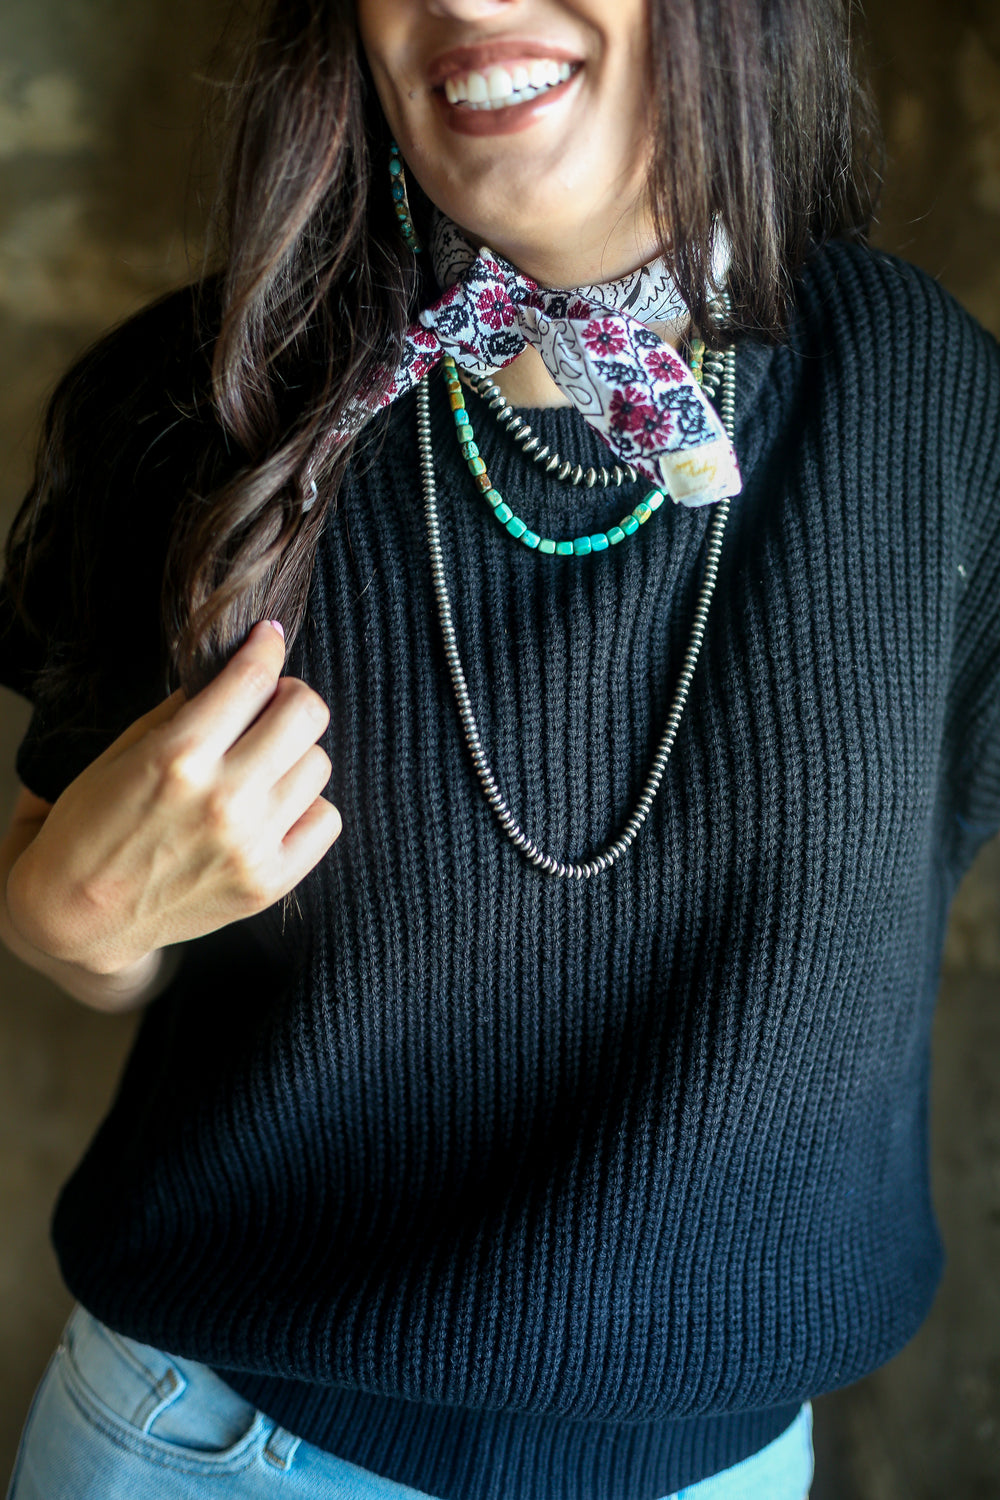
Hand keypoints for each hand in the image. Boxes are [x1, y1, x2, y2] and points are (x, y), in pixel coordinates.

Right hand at [5, 621, 340, 973]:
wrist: (79, 914)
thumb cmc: (91, 825)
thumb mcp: (123, 751)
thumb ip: (186, 708)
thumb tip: (240, 667)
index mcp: (179, 756)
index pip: (254, 678)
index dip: (266, 647)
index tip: (267, 639)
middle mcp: (223, 800)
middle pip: (306, 714)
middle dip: (289, 697)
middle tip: (269, 706)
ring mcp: (250, 846)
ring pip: (319, 764)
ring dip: (294, 754)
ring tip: (262, 764)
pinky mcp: (268, 883)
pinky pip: (326, 820)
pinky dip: (306, 807)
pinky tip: (273, 808)